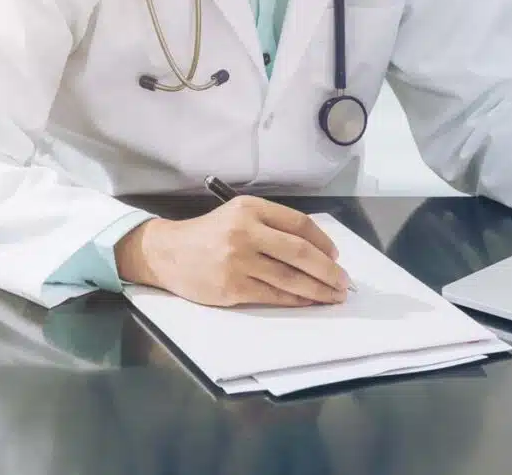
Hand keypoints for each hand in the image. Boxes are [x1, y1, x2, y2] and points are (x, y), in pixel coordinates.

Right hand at [115, 196, 349, 306]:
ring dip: (318, 289)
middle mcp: (245, 232)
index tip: (336, 256)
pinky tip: (309, 302)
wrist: (167, 253)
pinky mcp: (231, 287)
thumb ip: (274, 226)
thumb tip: (318, 251)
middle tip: (344, 282)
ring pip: (290, 278)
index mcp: (251, 209)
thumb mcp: (239, 214)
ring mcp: (238, 261)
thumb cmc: (210, 234)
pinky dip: (296, 300)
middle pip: (300, 252)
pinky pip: (273, 295)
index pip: (299, 224)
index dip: (323, 242)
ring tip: (334, 296)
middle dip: (328, 270)